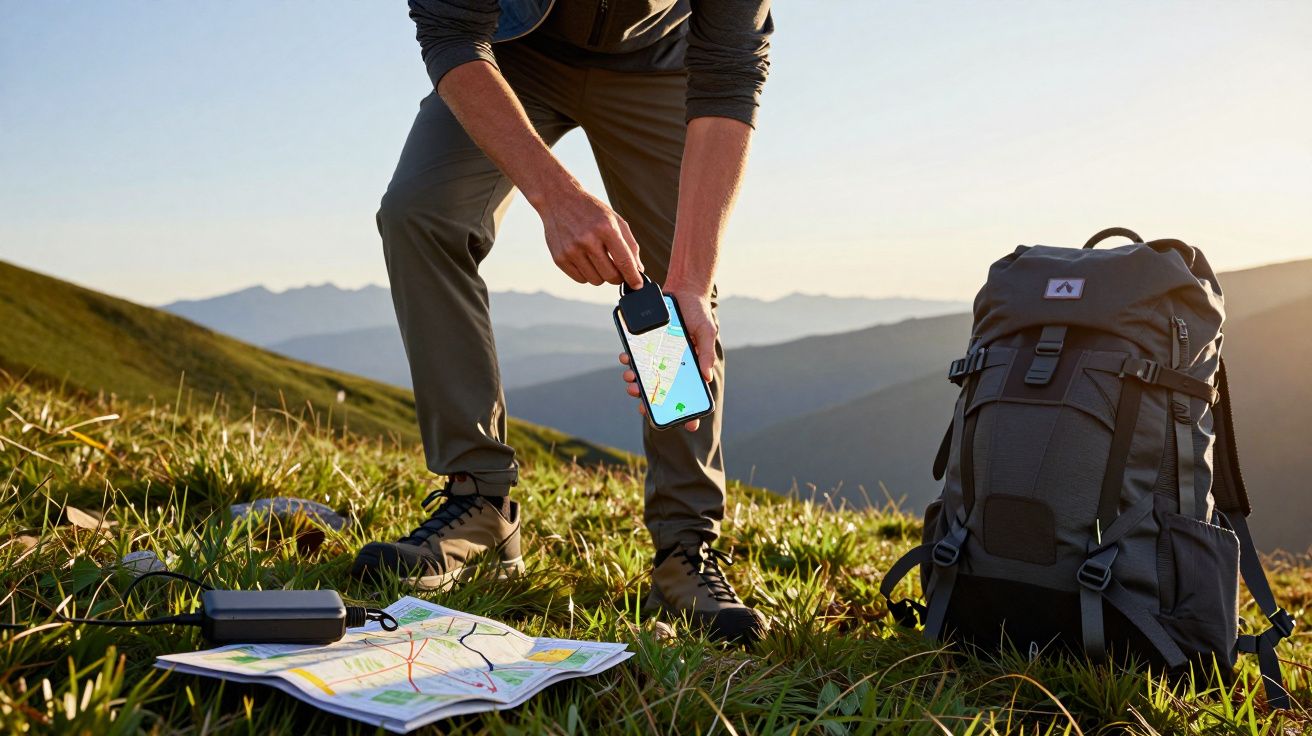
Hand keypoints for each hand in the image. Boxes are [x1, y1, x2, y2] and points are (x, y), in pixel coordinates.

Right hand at [535, 184, 643, 288]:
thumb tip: (638, 270)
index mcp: (606, 228)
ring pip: (596, 281)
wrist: (558, 199)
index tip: (637, 285)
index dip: (633, 278)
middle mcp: (588, 240)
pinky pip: (581, 279)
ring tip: (598, 259)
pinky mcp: (560, 258)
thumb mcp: (615, 220)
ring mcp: (572, 250)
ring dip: (601, 275)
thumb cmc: (591, 210)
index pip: (624, 262)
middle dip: (618, 277)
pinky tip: (585, 259)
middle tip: (617, 269)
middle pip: (611, 276)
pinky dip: (587, 274)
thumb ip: (630, 244)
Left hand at [617, 286, 716, 432]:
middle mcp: (676, 365)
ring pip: (647, 377)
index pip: (691, 394)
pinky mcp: (648, 345)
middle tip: (642, 404)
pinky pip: (637, 358)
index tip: (687, 426)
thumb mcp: (706, 331)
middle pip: (664, 391)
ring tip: (630, 380)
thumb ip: (706, 353)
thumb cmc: (698, 313)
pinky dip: (630, 361)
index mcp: (692, 367)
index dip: (690, 412)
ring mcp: (661, 356)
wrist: (681, 290)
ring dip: (636, 383)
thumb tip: (706, 377)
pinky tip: (626, 358)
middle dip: (652, 400)